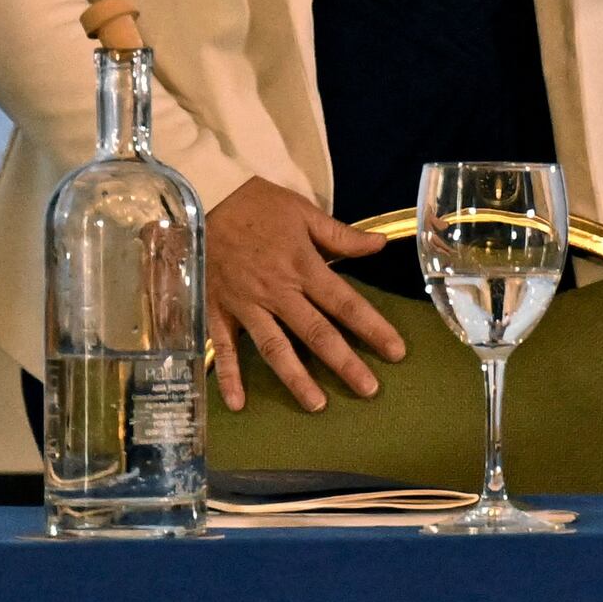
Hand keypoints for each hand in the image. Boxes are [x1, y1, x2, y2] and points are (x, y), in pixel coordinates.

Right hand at [201, 178, 408, 411]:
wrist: (206, 196)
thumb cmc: (257, 205)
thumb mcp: (302, 212)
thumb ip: (340, 235)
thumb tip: (380, 244)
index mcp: (302, 266)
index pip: (344, 303)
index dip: (372, 327)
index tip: (396, 351)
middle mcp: (277, 291)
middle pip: (316, 333)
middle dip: (344, 363)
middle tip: (368, 390)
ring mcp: (246, 304)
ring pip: (275, 347)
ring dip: (296, 378)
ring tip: (317, 405)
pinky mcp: (219, 309)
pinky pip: (223, 346)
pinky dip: (228, 376)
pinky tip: (238, 404)